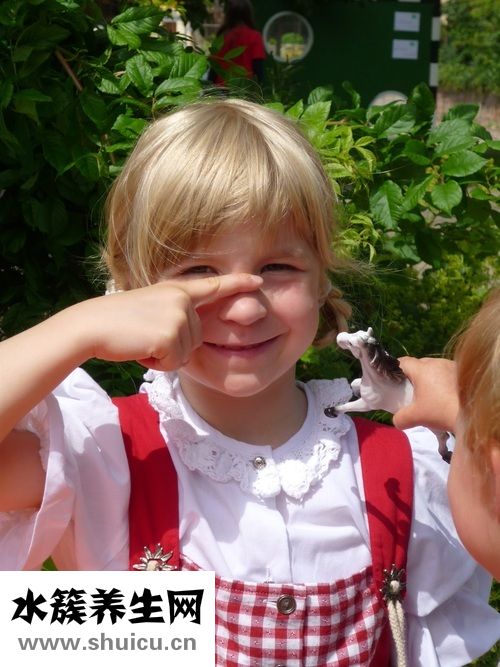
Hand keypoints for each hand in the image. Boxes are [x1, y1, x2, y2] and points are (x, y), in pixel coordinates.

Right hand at [75, 273, 262, 370]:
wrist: (91, 326)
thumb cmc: (116, 321)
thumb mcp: (149, 307)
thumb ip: (173, 313)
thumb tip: (186, 336)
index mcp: (176, 291)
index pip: (213, 286)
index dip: (237, 284)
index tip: (258, 281)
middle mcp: (181, 301)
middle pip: (196, 339)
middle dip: (172, 346)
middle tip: (145, 335)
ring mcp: (177, 317)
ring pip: (186, 354)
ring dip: (164, 356)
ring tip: (141, 340)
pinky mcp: (170, 336)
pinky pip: (174, 364)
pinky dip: (157, 363)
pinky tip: (140, 349)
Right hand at [392, 357, 458, 432]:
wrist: (473, 414)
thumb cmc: (441, 411)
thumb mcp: (415, 418)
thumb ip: (400, 418)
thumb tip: (397, 420)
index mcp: (422, 369)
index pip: (403, 362)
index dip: (396, 370)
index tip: (395, 381)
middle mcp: (436, 362)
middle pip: (419, 364)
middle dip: (414, 375)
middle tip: (413, 391)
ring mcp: (451, 365)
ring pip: (435, 368)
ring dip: (431, 378)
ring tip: (432, 394)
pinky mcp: (463, 372)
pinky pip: (448, 372)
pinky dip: (444, 380)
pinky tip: (447, 394)